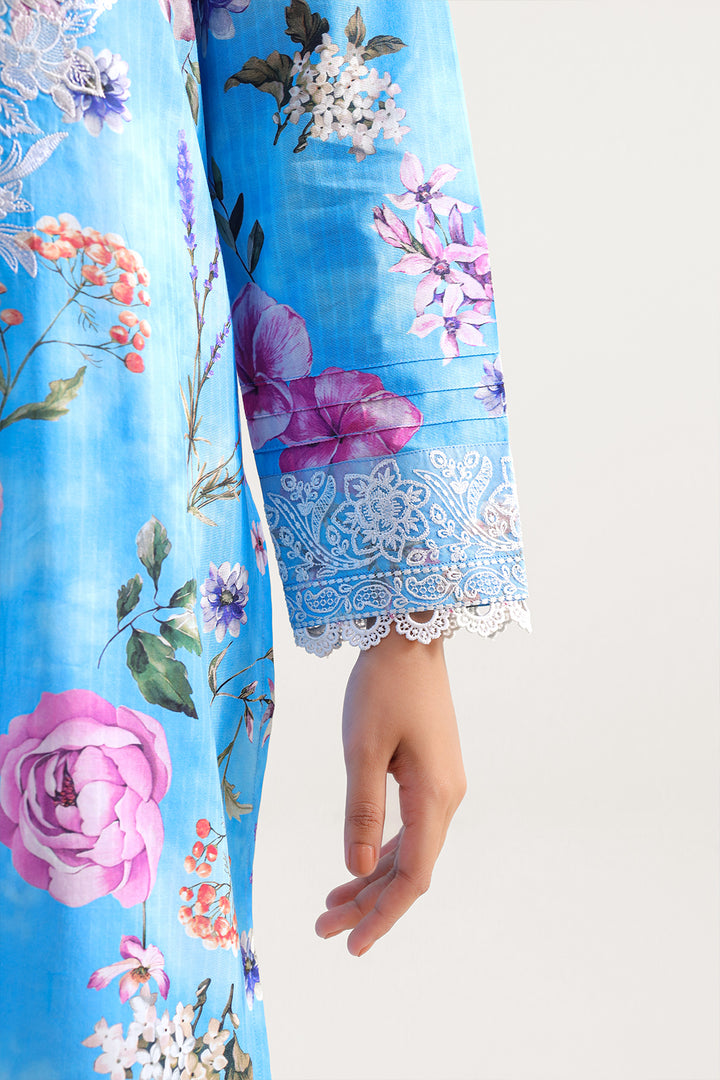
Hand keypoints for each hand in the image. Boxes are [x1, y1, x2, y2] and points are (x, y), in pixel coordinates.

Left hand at [314, 623, 465, 955]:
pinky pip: (409, 825)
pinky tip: (357, 864)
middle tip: (324, 927)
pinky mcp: (430, 772)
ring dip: (372, 878)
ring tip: (331, 905)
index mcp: (434, 797)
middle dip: (368, 902)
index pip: (413, 876)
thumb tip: (360, 868)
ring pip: (409, 850)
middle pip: (410, 868)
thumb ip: (363, 812)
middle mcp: (446, 798)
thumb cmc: (383, 688)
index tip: (352, 945)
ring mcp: (441, 785)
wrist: (409, 636)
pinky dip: (382, 850)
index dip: (383, 915)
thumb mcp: (363, 749)